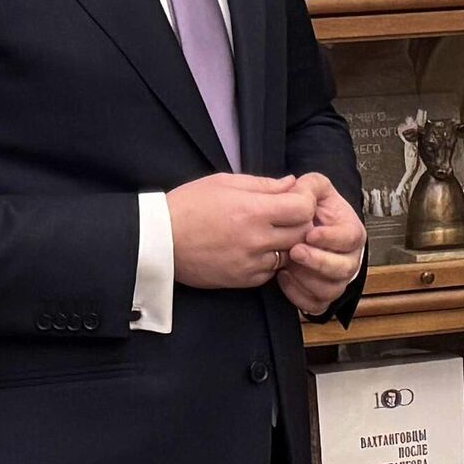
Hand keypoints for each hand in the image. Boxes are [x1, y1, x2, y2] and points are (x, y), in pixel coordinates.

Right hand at [168, 174, 317, 289]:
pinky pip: (271, 272)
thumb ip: (264, 184)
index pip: (303, 209)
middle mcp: (256, 239)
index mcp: (253, 210)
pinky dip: (270, 261)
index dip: (305, 202)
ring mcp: (250, 263)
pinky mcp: (242, 280)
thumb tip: (292, 183)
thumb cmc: (189, 205)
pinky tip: (256, 249)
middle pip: (302, 233)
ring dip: (286, 243)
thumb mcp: (225, 183)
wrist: (158, 240)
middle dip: (300, 222)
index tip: (296, 198)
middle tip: (287, 215)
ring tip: (269, 232)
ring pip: (290, 254)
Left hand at [278, 172, 365, 317]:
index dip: (332, 238)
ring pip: (330, 290)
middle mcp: (350, 259)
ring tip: (287, 265)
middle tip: (295, 251)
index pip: (350, 239)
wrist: (307, 229)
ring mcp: (337, 280)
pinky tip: (284, 277)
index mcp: (352, 233)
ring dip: (307, 280)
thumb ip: (311, 185)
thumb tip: (302, 187)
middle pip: (343, 269)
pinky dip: (298, 295)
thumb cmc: (313, 210)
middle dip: (318, 262)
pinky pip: (315, 305)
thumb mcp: (314, 189)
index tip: (311, 233)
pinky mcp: (322, 295)